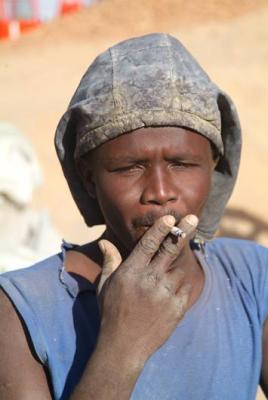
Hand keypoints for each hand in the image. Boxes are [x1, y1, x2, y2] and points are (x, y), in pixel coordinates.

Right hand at [97, 214, 197, 362]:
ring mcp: (165, 294)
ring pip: (179, 271)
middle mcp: (150, 279)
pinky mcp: (177, 307)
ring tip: (160, 287)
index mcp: (132, 272)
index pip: (148, 244)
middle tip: (192, 218)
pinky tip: (167, 297)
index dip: (160, 229)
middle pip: (170, 250)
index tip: (170, 217)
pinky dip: (179, 287)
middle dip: (182, 231)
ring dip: (173, 272)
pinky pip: (185, 288)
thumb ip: (109, 261)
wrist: (124, 346)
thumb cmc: (111, 312)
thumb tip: (104, 242)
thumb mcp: (105, 286)